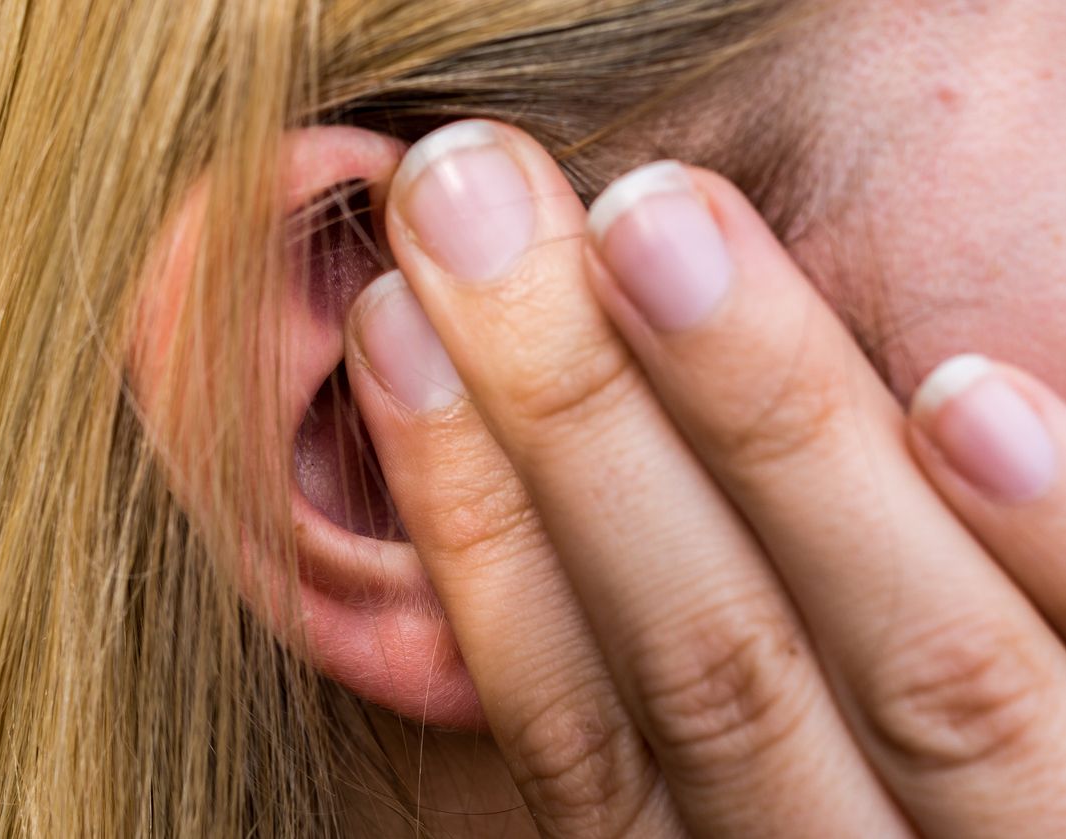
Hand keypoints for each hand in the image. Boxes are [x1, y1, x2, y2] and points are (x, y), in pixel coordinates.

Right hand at [344, 119, 1065, 837]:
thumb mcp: (740, 817)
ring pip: (918, 670)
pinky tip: (962, 394)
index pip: (575, 725)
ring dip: (772, 429)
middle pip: (710, 670)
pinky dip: (1037, 539)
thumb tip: (507, 478)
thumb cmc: (860, 814)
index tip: (399, 327)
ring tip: (655, 226)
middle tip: (470, 204)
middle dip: (572, 423)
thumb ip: (650, 685)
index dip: (473, 527)